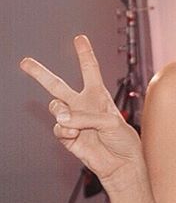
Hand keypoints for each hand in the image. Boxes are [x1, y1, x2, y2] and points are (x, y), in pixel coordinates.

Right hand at [19, 34, 142, 184]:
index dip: (84, 54)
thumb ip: (86, 117)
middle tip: (25, 62)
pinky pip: (58, 127)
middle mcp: (83, 106)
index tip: (80, 39)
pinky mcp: (67, 136)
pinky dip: (65, 129)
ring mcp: (73, 120)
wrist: (121, 163)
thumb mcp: (111, 121)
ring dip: (60, 111)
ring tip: (72, 121)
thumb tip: (62, 119)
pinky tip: (74, 133)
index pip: (90, 71)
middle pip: (57, 85)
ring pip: (54, 106)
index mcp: (98, 96)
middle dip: (40, 73)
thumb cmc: (123, 140)